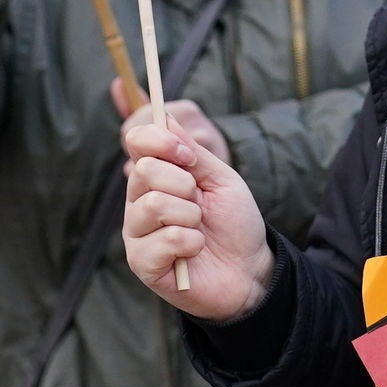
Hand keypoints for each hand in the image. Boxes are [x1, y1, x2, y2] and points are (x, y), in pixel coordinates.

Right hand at [118, 80, 271, 319]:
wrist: (249, 270)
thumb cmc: (234, 224)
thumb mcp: (221, 179)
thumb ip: (193, 151)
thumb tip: (165, 115)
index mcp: (155, 177)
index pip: (136, 141)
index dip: (160, 141)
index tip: (188, 156)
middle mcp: (139, 201)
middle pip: (144, 170)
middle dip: (184, 184)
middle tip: (199, 204)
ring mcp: (137, 233)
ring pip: (153, 205)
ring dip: (190, 216)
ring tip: (199, 229)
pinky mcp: (142, 263)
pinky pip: (165, 239)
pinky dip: (191, 243)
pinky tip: (194, 252)